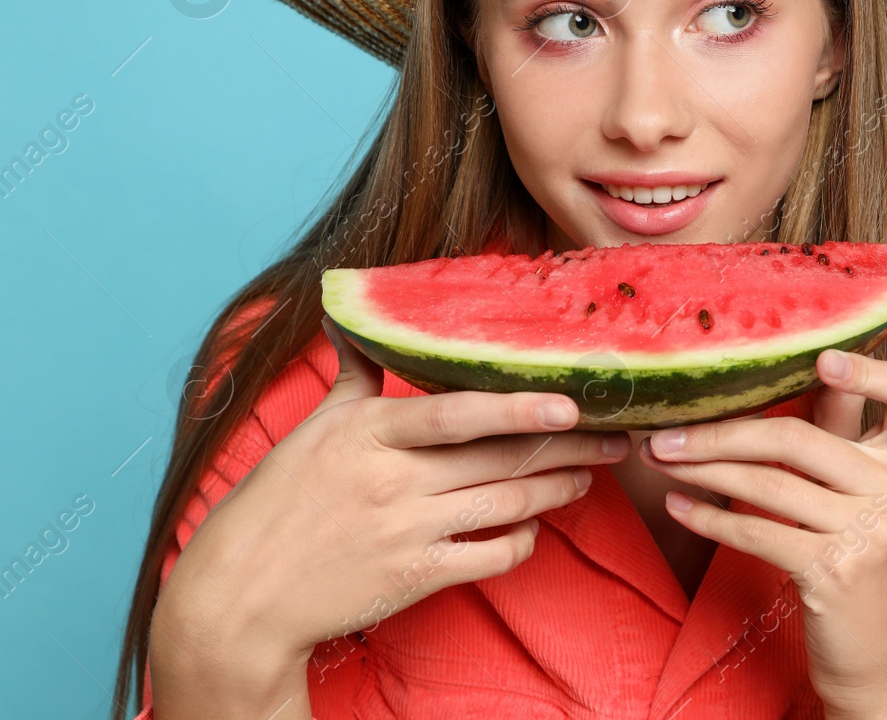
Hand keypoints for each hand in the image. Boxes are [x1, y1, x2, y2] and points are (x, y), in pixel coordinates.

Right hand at [149, 316, 629, 716]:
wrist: (238, 598)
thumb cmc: (276, 504)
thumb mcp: (313, 430)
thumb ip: (353, 376)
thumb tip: (354, 320)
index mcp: (369, 434)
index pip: (458, 413)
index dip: (519, 406)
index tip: (571, 401)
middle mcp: (393, 480)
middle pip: (501, 459)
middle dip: (569, 448)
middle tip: (616, 437)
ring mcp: (408, 532)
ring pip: (507, 505)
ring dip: (558, 491)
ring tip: (588, 475)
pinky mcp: (414, 578)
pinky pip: (490, 557)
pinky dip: (521, 542)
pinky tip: (533, 528)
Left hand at [640, 348, 886, 716]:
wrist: (879, 664)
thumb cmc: (863, 571)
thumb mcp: (866, 501)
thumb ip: (842, 444)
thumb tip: (812, 379)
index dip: (873, 370)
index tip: (820, 357)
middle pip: (799, 438)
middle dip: (723, 431)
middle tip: (669, 432)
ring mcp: (870, 532)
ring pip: (770, 482)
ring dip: (703, 469)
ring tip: (660, 463)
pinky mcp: (835, 571)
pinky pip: (758, 531)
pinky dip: (711, 518)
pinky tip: (678, 509)